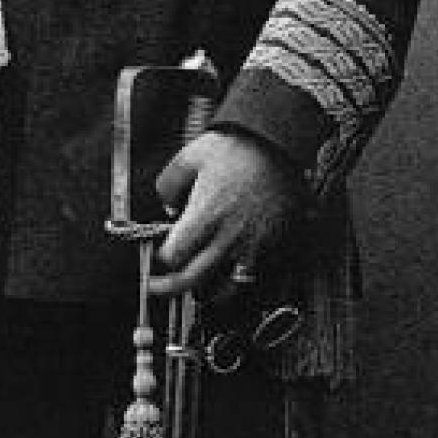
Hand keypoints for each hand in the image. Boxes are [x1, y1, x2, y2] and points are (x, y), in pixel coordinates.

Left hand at [148, 128, 303, 297]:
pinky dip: (241, 286)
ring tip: (198, 289)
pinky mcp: (277, 248)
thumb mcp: (189, 157)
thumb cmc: (235, 148)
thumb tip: (168, 208)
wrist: (280, 144)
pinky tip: (232, 279)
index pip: (173, 256)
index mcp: (205, 216)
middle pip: (193, 280)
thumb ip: (168, 184)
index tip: (157, 256)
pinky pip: (257, 281)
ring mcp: (255, 247)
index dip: (160, 259)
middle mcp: (229, 237)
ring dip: (208, 293)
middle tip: (158, 288)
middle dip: (170, 288)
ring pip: (227, 291)